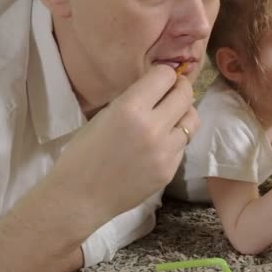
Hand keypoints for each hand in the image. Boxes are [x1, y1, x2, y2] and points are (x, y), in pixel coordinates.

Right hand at [50, 65, 197, 223]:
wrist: (80, 198)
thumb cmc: (83, 153)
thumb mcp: (104, 115)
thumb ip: (134, 100)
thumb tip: (157, 88)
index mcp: (130, 108)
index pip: (165, 76)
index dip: (165, 74)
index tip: (162, 78)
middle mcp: (153, 127)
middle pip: (185, 95)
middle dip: (181, 88)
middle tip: (174, 91)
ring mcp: (165, 151)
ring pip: (192, 120)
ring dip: (184, 114)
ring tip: (172, 116)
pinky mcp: (170, 170)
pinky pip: (183, 145)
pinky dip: (175, 139)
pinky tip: (160, 143)